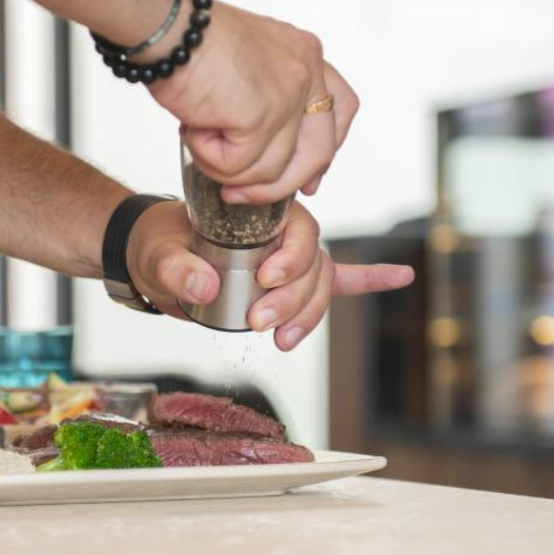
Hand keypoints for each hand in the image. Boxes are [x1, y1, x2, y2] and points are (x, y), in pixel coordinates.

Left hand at [127, 201, 414, 350]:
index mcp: (258, 214)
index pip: (299, 232)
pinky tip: (400, 277)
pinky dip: (368, 280)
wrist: (153, 256)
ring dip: (308, 314)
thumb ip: (177, 270)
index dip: (291, 260)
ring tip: (281, 340)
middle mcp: (280, 233)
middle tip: (260, 323)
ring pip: (321, 284)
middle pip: (315, 264)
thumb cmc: (157, 246)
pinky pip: (337, 279)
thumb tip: (205, 286)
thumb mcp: (157, 256)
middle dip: (294, 298)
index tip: (264, 283)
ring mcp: (287, 258)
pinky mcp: (285, 282)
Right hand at [148, 3, 356, 204]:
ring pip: (273, 170)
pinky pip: (240, 168)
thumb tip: (267, 155)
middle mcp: (305, 71)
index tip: (308, 181)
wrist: (169, 31)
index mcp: (305, 55)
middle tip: (243, 195)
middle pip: (318, 152)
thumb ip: (267, 103)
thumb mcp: (245, 69)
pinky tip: (195, 134)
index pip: (340, 110)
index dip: (325, 152)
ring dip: (230, 171)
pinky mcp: (262, 116)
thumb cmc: (191, 45)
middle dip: (281, 185)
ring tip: (201, 143)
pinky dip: (211, 160)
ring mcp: (288, 94)